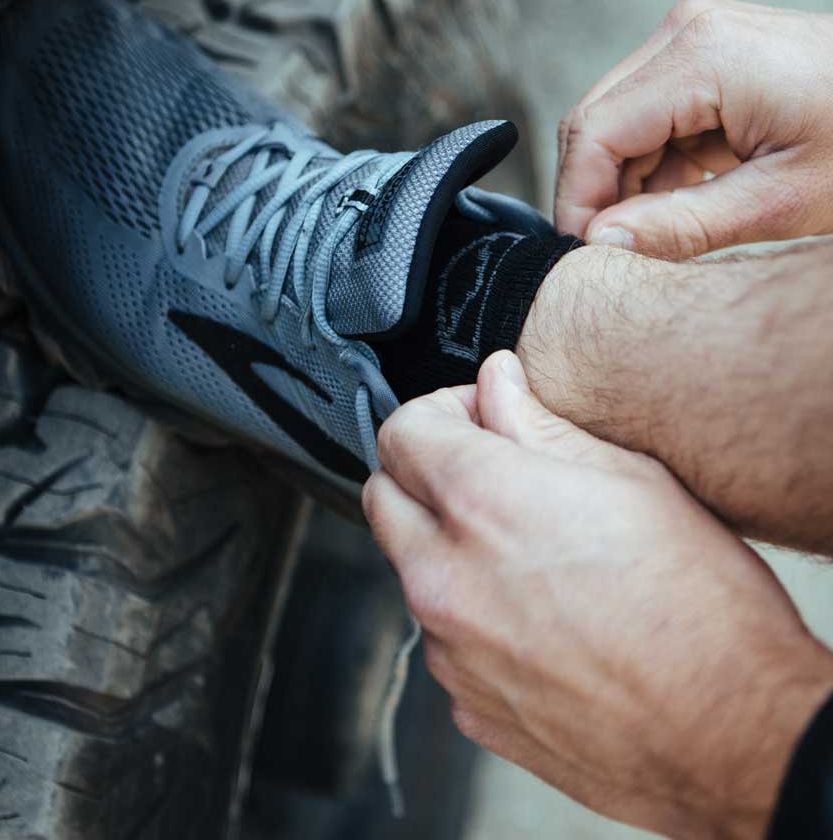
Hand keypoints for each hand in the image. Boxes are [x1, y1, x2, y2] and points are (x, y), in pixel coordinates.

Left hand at [363, 351, 832, 838]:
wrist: (736, 736)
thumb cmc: (701, 607)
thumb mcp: (630, 480)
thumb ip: (538, 425)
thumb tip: (499, 383)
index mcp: (480, 503)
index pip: (400, 431)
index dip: (440, 412)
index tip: (478, 419)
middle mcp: (444, 577)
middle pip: (384, 497)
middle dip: (424, 474)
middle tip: (491, 474)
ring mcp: (449, 649)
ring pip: (411, 570)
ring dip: (448, 549)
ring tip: (532, 557)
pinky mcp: (466, 703)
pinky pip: (444, 639)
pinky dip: (471, 618)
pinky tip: (540, 620)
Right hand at [555, 0, 832, 257]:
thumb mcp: (784, 201)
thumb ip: (683, 225)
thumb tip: (601, 243)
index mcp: (704, 57)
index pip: (593, 134)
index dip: (578, 199)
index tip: (586, 253)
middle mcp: (685, 32)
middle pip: (593, 123)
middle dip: (595, 191)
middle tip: (616, 249)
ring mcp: (692, 36)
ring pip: (613, 121)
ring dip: (623, 179)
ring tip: (663, 225)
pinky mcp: (701, 53)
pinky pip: (645, 114)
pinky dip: (650, 161)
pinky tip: (683, 193)